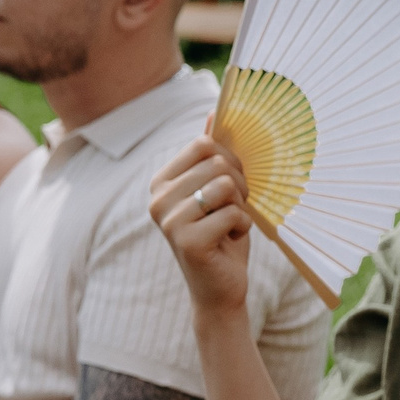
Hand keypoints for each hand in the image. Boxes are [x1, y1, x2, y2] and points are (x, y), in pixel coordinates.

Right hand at [149, 133, 253, 318]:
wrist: (219, 289)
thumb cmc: (222, 235)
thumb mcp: (218, 191)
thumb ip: (213, 154)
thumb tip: (214, 111)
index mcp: (162, 181)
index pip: (203, 144)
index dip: (231, 160)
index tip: (233, 183)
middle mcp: (158, 198)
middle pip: (218, 162)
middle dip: (240, 184)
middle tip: (234, 208)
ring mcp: (169, 220)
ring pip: (227, 185)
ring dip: (241, 206)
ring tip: (231, 224)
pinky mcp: (187, 240)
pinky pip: (233, 213)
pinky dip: (242, 227)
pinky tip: (229, 241)